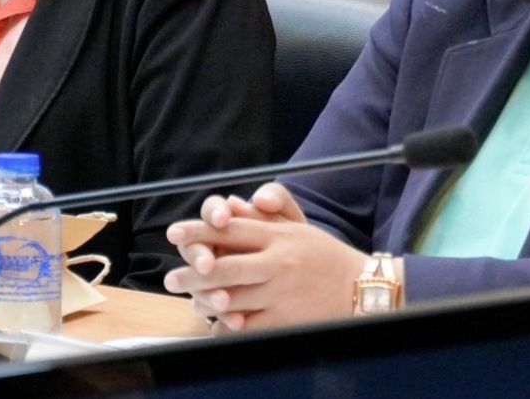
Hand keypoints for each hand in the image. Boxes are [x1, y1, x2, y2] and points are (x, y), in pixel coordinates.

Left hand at [164, 183, 366, 330]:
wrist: (359, 289)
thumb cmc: (323, 257)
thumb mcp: (297, 227)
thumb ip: (264, 215)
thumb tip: (233, 203)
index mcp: (278, 237)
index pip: (231, 231)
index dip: (198, 231)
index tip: (174, 233)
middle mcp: (277, 263)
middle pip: (224, 267)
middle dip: (192, 273)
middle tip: (171, 278)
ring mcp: (280, 294)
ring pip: (231, 299)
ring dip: (205, 301)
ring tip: (192, 301)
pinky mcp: (284, 321)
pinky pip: (246, 327)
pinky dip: (227, 326)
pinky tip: (217, 324)